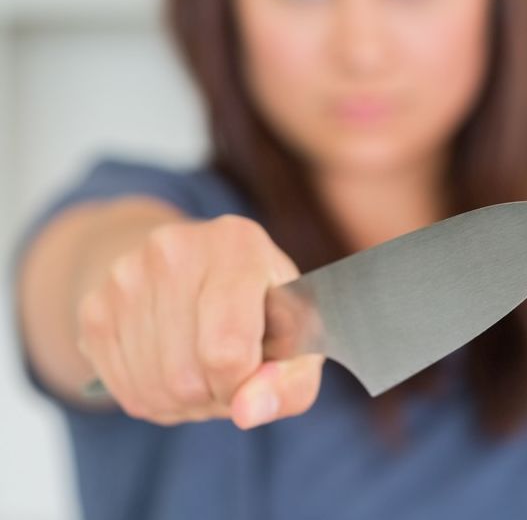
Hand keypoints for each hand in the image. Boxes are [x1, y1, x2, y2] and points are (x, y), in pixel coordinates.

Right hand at [75, 214, 324, 428]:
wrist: (199, 271)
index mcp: (238, 244)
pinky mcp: (95, 305)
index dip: (243, 386)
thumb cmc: (265, 311)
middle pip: (186, 377)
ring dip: (186, 402)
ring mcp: (126, 274)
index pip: (227, 350)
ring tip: (207, 370)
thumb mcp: (301, 340)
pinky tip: (176, 369)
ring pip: (153, 388)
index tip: (256, 376)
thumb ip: (291, 383)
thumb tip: (247, 412)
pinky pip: (123, 389)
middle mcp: (176, 248)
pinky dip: (155, 398)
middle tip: (232, 373)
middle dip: (215, 396)